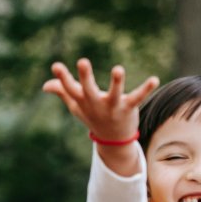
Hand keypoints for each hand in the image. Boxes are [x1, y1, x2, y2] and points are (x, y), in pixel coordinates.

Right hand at [42, 58, 157, 142]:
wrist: (113, 140)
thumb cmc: (93, 117)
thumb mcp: (76, 106)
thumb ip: (63, 92)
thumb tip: (45, 86)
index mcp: (83, 101)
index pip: (70, 88)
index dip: (63, 77)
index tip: (56, 66)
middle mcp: (96, 103)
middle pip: (89, 89)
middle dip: (85, 76)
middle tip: (82, 61)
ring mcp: (113, 106)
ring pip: (114, 94)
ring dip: (117, 82)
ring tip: (118, 69)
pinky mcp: (128, 107)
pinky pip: (138, 97)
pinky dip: (146, 89)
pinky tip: (154, 79)